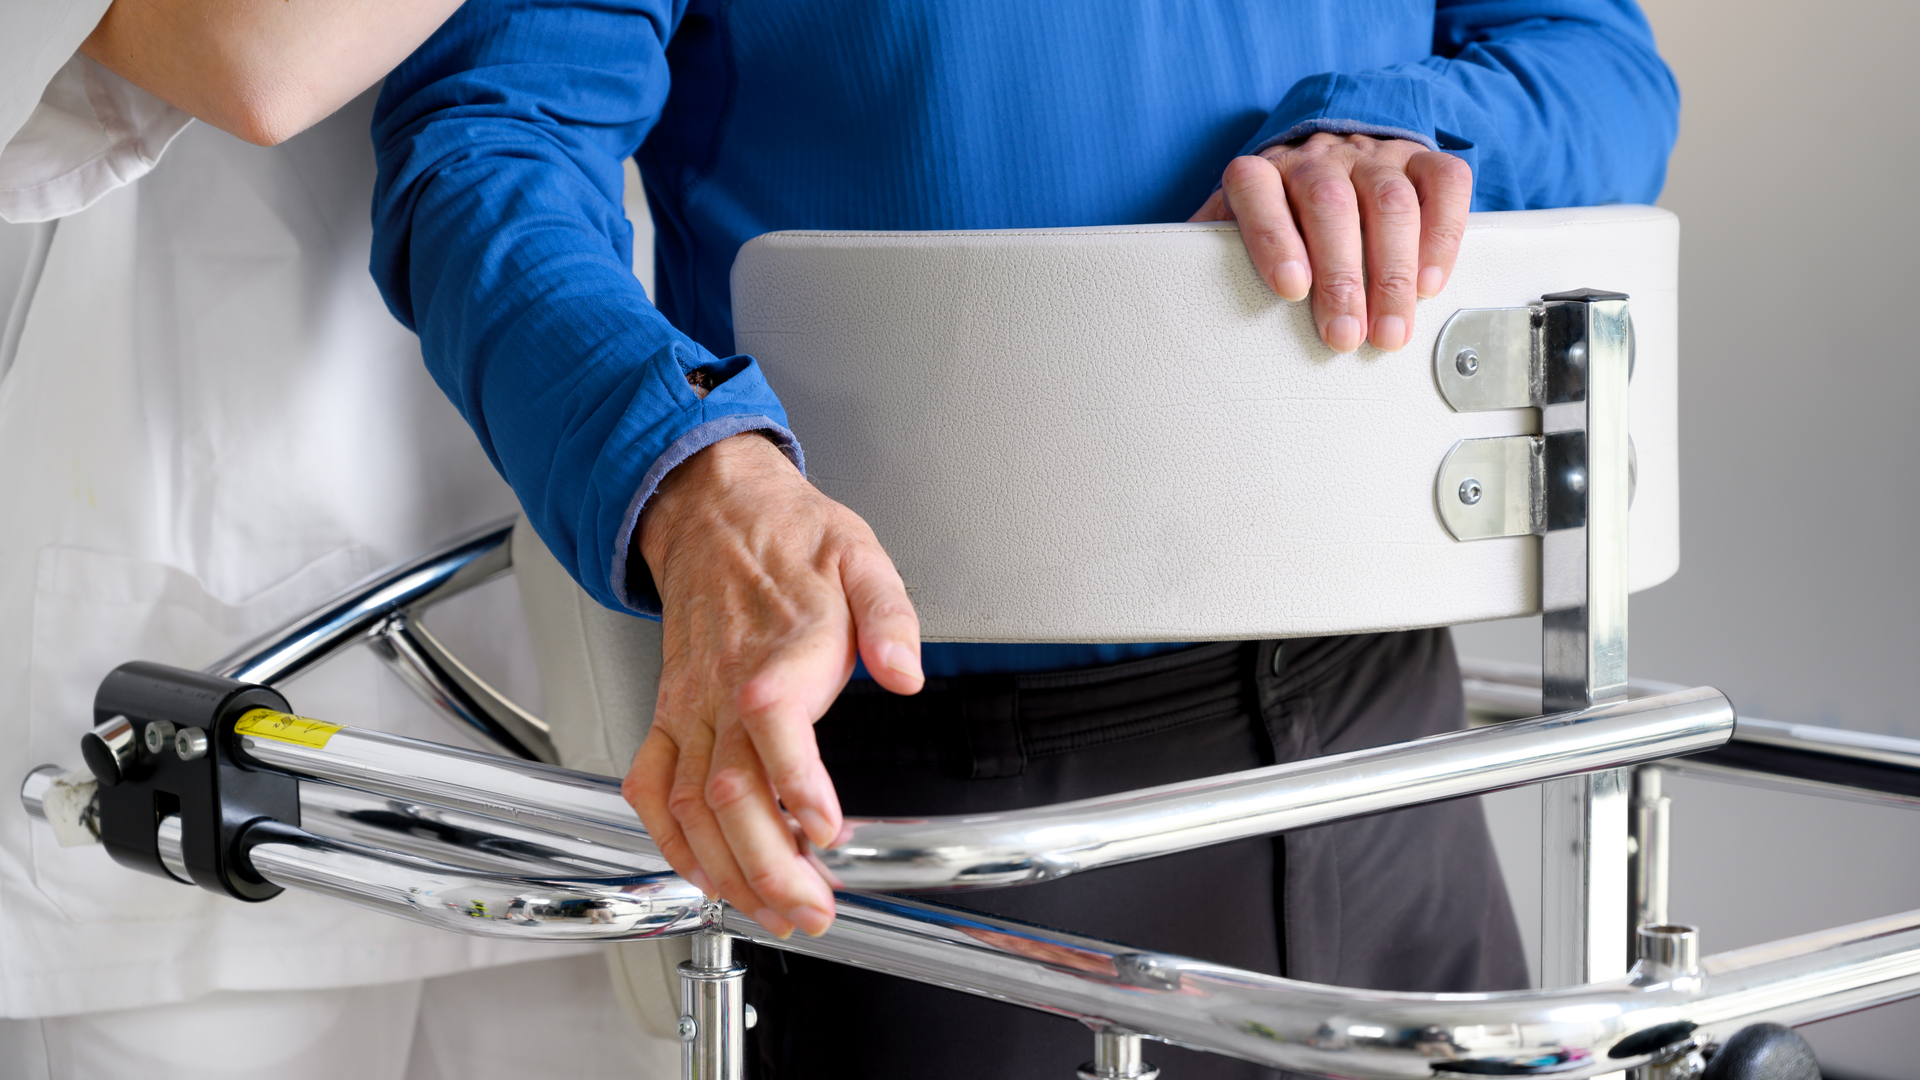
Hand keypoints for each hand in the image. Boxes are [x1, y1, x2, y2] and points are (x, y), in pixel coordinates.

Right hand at [624, 432, 923, 936]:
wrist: (711, 510)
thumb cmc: (789, 539)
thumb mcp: (862, 556)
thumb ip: (890, 618)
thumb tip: (905, 672)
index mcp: (777, 651)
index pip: (774, 728)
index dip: (796, 787)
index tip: (827, 833)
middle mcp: (721, 690)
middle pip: (729, 791)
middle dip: (767, 865)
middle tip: (811, 910)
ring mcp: (688, 708)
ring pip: (690, 805)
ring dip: (727, 870)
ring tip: (772, 912)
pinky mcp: (667, 715)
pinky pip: (651, 787)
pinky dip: (670, 841)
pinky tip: (703, 875)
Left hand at [1190, 132, 1471, 353]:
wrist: (1326, 157)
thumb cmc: (1276, 218)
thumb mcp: (1232, 233)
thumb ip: (1208, 260)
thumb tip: (1176, 305)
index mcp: (1262, 172)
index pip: (1257, 190)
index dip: (1272, 237)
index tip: (1290, 288)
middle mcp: (1316, 157)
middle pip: (1331, 204)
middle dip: (1341, 276)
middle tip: (1345, 337)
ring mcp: (1371, 155)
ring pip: (1390, 201)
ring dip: (1392, 273)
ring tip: (1388, 331)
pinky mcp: (1420, 160)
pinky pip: (1444, 185)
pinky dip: (1442, 236)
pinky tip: (1427, 285)